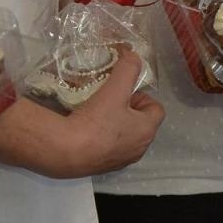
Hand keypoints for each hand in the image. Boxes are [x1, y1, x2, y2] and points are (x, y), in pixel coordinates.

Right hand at [64, 51, 165, 174]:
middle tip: (108, 100)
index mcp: (146, 131)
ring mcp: (120, 161)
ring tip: (95, 112)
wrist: (66, 152)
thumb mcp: (115, 88)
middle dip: (127, 109)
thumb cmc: (96, 121)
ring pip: (124, 136)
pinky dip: (101, 137)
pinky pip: (108, 148)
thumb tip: (133, 54)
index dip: (141, 96)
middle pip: (140, 122)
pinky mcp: (102, 167)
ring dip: (114, 123)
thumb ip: (127, 69)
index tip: (122, 91)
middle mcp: (138, 149)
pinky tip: (85, 129)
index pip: (156, 109)